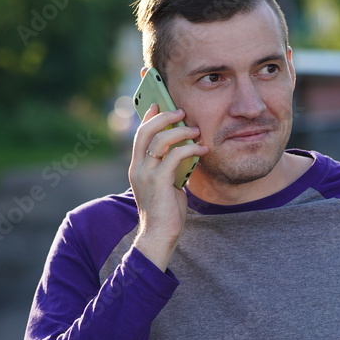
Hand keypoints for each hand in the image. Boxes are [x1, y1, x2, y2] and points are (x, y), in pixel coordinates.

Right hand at [128, 105, 207, 271]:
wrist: (159, 235)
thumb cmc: (165, 211)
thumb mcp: (165, 183)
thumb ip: (168, 166)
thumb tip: (184, 149)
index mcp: (137, 167)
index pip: (140, 135)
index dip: (149, 117)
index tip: (159, 103)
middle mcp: (138, 168)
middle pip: (146, 131)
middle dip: (164, 116)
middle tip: (181, 111)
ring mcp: (146, 174)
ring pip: (161, 140)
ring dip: (181, 131)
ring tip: (196, 130)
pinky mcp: (159, 181)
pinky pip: (175, 156)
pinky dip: (190, 149)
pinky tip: (202, 150)